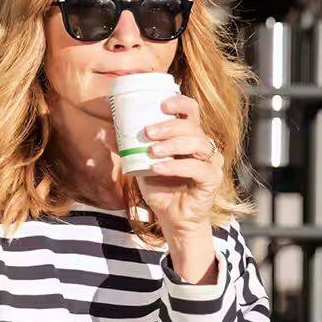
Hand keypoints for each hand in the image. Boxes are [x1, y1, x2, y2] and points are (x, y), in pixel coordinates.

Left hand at [137, 94, 223, 281]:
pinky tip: (159, 168)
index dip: (179, 102)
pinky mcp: (212, 178)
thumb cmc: (160, 187)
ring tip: (152, 151)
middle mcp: (203, 145)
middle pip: (191, 125)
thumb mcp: (140, 165)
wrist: (171, 218)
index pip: (190, 111)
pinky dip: (176, 166)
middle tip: (148, 132)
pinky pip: (198, 168)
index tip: (162, 104)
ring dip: (173, 144)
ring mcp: (210, 161)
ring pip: (197, 143)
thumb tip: (108, 132)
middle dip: (168, 126)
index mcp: (188, 136)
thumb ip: (129, 148)